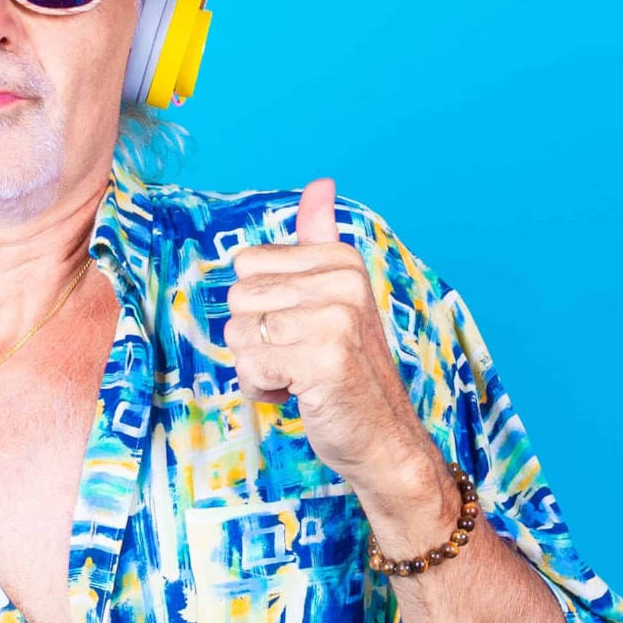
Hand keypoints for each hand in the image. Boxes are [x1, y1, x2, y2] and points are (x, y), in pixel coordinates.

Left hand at [227, 178, 443, 537]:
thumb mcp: (336, 298)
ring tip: (299, 378)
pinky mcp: (324, 359)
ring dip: (257, 367)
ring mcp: (335, 320)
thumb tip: (321, 183)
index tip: (299, 330)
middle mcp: (342, 282)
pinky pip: (249, 367)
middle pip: (238, 297)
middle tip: (299, 359)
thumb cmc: (350, 373)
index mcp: (341, 260)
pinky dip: (263, 391)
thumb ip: (320, 240)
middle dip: (254, 338)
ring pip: (237, 334)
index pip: (247, 264)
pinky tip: (299, 396)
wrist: (385, 439)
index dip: (261, 306)